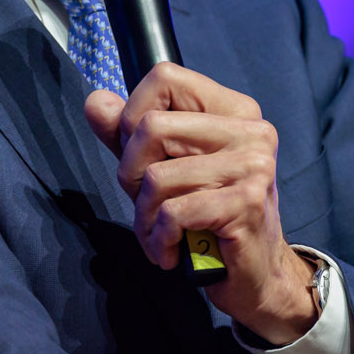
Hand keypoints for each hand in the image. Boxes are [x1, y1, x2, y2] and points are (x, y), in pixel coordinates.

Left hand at [84, 64, 317, 345]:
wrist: (256, 277)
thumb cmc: (209, 220)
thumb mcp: (165, 169)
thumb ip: (131, 135)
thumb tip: (96, 102)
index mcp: (234, 111)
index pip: (165, 77)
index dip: (133, 116)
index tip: (142, 158)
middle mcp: (250, 131)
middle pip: (151, 126)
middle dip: (131, 175)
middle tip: (148, 204)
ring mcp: (253, 166)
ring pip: (156, 177)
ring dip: (145, 217)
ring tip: (160, 235)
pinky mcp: (246, 203)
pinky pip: (174, 212)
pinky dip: (159, 240)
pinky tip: (170, 252)